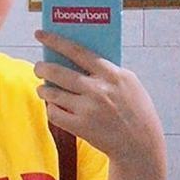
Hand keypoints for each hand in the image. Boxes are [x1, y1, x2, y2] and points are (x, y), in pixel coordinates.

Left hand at [33, 30, 165, 165]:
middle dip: (41, 68)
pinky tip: (54, 105)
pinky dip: (50, 107)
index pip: (77, 51)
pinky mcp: (80, 127)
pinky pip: (53, 112)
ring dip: (43, 88)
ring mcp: (88, 110)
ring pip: (51, 92)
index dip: (55, 41)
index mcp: (112, 75)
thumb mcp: (128, 83)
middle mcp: (98, 90)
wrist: (140, 144)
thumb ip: (105, 70)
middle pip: (57, 72)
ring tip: (43, 88)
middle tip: (38, 67)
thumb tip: (75, 57)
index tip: (40, 35)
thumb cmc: (135, 110)